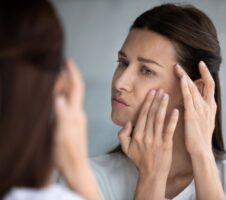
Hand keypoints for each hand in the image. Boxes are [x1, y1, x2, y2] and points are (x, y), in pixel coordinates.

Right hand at [53, 59, 87, 174]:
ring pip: (71, 97)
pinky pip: (69, 106)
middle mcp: (77, 114)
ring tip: (57, 78)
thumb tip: (59, 98)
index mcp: (75, 114)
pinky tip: (59, 97)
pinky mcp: (73, 125)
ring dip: (65, 86)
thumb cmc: (67, 154)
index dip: (72, 74)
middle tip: (59, 66)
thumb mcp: (62, 135)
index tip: (68, 61)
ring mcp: (76, 119)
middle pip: (74, 91)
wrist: (75, 167)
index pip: (76, 88)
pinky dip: (63, 97)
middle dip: (67, 77)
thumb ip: (61, 116)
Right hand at [118, 89, 178, 177]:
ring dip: (163, 106)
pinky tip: (176, 111)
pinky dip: (172, 120)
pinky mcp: (166, 145)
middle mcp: (146, 136)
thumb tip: (128, 123)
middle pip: (151, 114)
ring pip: (159, 119)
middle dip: (155, 100)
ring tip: (166, 95)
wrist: (152, 175)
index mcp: (136, 135)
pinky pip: (169, 130)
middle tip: (160, 89)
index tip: (151, 92)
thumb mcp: (125, 148)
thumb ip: (122, 135)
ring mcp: (156, 140)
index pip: (142, 115)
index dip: (147, 102)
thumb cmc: (140, 160)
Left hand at [174, 61, 216, 157]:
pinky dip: (185, 86)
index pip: (210, 86)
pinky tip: (180, 79)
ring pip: (193, 88)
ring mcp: (200, 109)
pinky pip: (188, 97)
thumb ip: (200, 111)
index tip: (201, 65)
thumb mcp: (204, 122)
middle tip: (182, 64)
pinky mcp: (192, 114)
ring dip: (185, 77)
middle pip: (202, 84)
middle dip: (193, 72)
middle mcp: (207, 106)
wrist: (202, 151)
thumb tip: (193, 102)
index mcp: (211, 107)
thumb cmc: (201, 139)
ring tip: (177, 68)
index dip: (206, 74)